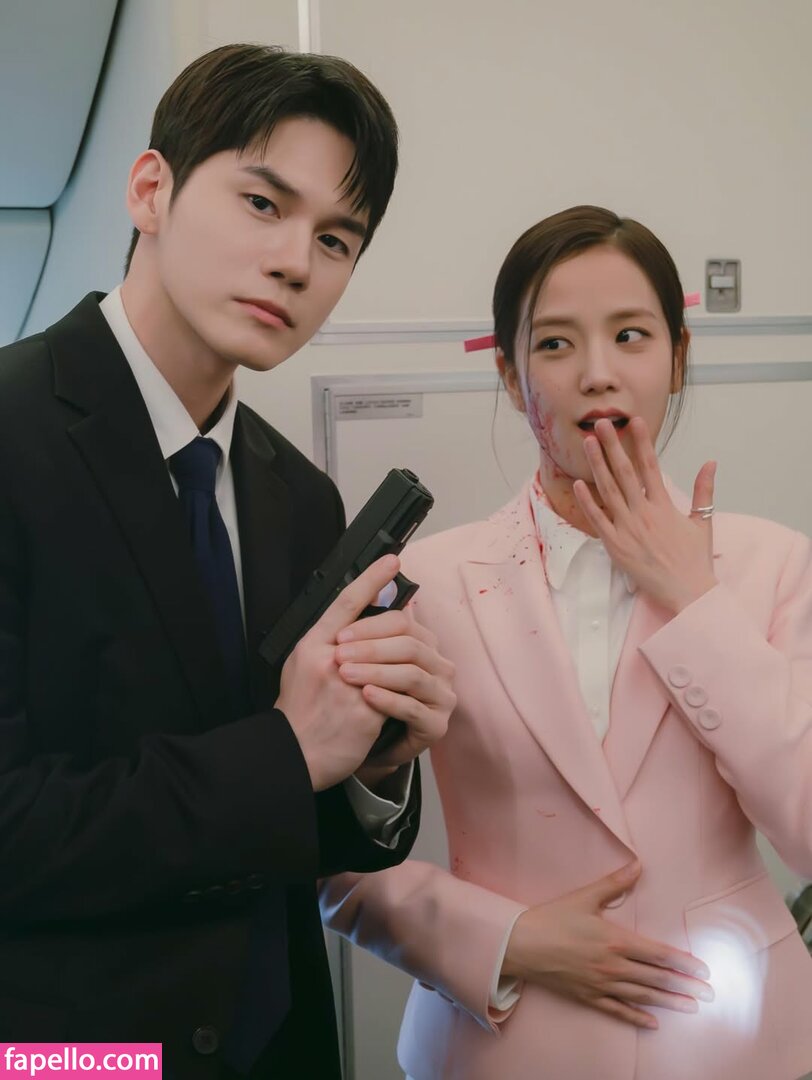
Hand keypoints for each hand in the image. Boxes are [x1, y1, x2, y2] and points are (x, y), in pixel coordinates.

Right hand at [276, 555, 407, 791]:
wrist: (293, 753)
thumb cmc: (299, 710)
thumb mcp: (303, 664)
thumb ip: (329, 640)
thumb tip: (357, 619)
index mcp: (312, 645)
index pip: (345, 603)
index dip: (370, 579)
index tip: (390, 561)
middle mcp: (330, 659)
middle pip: (376, 631)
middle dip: (397, 624)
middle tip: (414, 604)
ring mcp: (349, 684)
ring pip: (390, 663)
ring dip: (397, 665)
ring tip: (407, 663)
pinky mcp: (367, 710)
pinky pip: (394, 694)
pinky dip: (395, 697)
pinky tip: (396, 700)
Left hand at [335, 606, 455, 771]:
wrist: (350, 746)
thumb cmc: (355, 699)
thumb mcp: (357, 659)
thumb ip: (367, 626)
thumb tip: (374, 585)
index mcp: (422, 644)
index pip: (404, 623)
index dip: (371, 626)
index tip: (339, 635)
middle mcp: (438, 666)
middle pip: (411, 645)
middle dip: (372, 648)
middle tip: (338, 656)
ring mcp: (442, 695)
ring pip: (412, 674)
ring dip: (376, 671)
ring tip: (346, 674)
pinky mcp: (436, 724)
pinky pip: (413, 707)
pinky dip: (387, 699)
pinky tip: (365, 695)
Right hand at [502, 861, 712, 1028]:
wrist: (522, 945)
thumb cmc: (553, 918)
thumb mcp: (585, 897)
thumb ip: (614, 883)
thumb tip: (638, 864)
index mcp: (616, 940)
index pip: (658, 954)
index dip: (683, 963)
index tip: (703, 971)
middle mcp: (613, 966)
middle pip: (656, 978)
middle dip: (684, 986)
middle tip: (708, 995)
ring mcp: (601, 985)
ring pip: (642, 996)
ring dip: (668, 1002)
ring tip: (691, 1007)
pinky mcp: (588, 997)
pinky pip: (618, 1011)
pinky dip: (637, 1017)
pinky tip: (653, 1022)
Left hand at [573, 417, 717, 614]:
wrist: (687, 591)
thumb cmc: (694, 559)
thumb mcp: (703, 522)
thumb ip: (704, 490)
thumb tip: (710, 462)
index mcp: (664, 506)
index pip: (650, 466)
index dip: (641, 442)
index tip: (634, 421)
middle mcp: (644, 513)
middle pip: (624, 472)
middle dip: (612, 445)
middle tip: (601, 423)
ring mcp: (627, 528)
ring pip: (608, 491)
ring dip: (597, 465)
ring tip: (587, 442)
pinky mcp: (615, 545)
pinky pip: (597, 519)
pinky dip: (587, 501)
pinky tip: (578, 482)